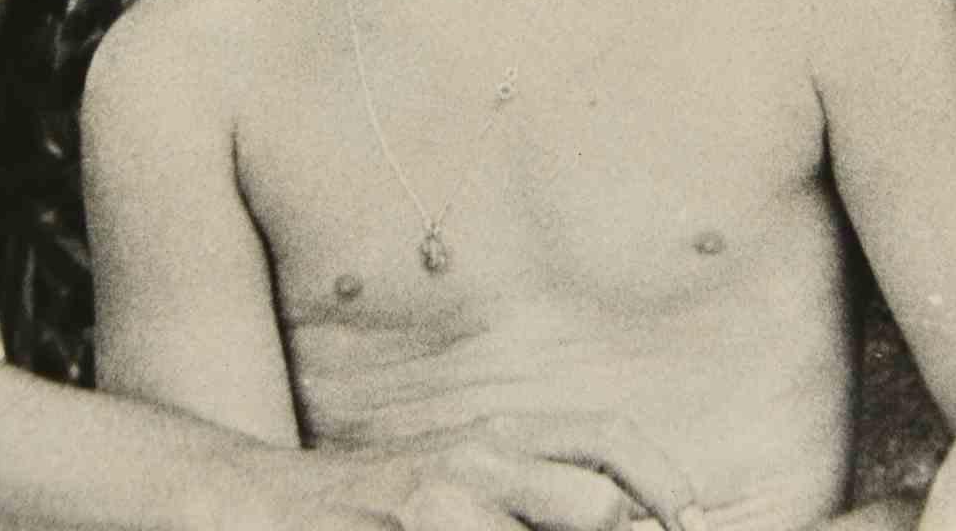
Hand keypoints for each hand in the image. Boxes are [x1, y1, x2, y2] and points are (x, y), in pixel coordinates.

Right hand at [305, 409, 705, 530]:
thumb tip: (619, 511)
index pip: (609, 441)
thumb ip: (532, 486)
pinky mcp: (412, 527)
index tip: (696, 522)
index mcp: (500, 434)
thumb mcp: (460, 474)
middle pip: (597, 505)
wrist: (259, 505)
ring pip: (567, 520)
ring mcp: (441, 504)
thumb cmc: (375, 502)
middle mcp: (478, 459)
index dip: (666, 484)